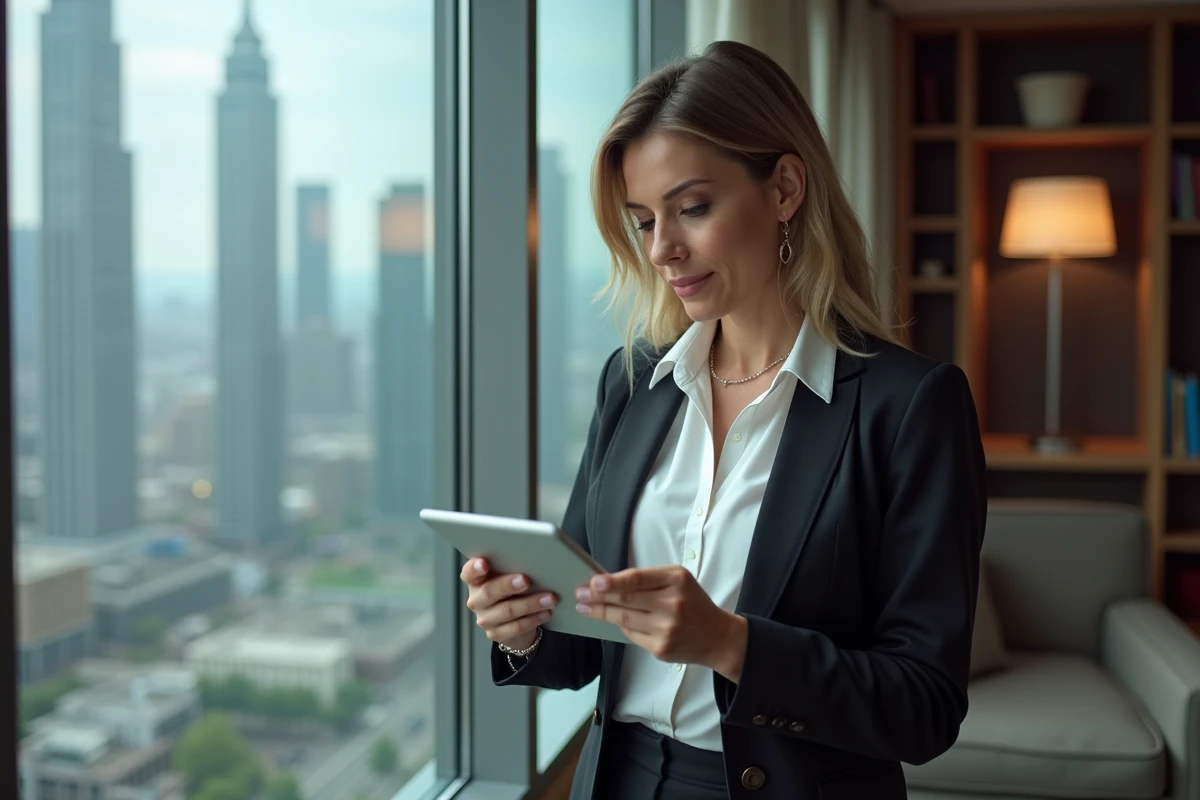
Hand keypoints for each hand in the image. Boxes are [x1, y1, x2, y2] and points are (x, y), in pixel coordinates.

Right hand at [461, 558, 557, 650]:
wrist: (513, 619)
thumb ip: (512, 568)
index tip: (484, 563)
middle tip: (526, 580)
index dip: (474, 568)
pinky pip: (516, 627)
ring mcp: (485, 619)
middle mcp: (476, 600)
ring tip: (549, 598)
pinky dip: (533, 619)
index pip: (468, 573)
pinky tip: (546, 612)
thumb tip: (533, 560)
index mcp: (476, 581)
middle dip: (508, 585)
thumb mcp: (508, 577)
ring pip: (507, 611)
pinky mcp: (496, 633)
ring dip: (530, 604)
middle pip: (489, 591)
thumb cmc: (512, 590)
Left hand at [575, 566, 746, 681]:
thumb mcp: (678, 581)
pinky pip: (632, 635)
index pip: (638, 579)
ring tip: (585, 608)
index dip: (613, 581)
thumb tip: (609, 582)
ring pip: (624, 619)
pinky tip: (611, 621)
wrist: (716, 637)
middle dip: (599, 597)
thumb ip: (649, 580)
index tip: (594, 582)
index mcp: (677, 580)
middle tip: (580, 593)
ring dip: (601, 613)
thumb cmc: (692, 603)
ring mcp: (667, 628)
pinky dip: (620, 627)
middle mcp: (673, 604)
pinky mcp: (661, 648)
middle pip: (627, 599)